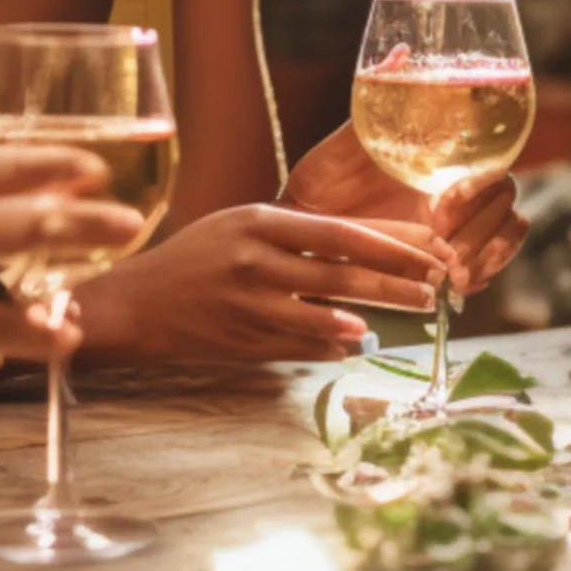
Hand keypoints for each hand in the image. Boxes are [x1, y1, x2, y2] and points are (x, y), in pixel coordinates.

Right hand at [70, 201, 446, 364]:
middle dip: (396, 282)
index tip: (429, 248)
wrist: (135, 303)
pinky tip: (359, 344)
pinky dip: (334, 346)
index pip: (340, 232)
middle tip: (435, 287)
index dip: (391, 242)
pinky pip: (302, 347)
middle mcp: (257, 262)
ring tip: (409, 314)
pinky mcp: (244, 344)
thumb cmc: (194, 258)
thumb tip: (356, 249)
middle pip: (343, 274)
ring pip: (327, 316)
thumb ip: (293, 235)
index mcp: (259, 223)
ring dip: (373, 317)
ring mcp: (250, 306)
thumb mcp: (240, 226)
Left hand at [281, 121, 527, 295]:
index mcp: (442, 163)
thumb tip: (404, 53)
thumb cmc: (324, 179)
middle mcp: (456, 196)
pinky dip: (479, 278)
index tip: (445, 198)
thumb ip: (379, 97)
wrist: (302, 230)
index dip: (482, 183)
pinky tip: (452, 286)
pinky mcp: (444, 267)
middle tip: (444, 245)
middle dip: (484, 227)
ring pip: (505, 238)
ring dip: (486, 255)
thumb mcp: (349, 141)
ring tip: (450, 274)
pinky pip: (486, 274)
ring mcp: (455, 232)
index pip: (496, 165)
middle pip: (508, 204)